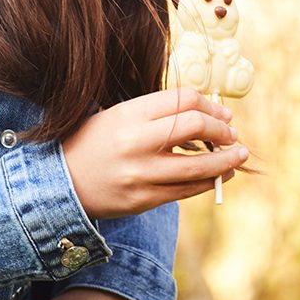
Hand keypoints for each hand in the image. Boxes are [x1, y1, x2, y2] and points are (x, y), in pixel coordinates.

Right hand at [62, 87, 247, 218]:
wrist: (60, 183)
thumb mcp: (120, 116)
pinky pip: (186, 191)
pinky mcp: (143, 200)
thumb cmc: (94, 142)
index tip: (223, 112)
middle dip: (222, 129)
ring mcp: (140, 174)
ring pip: (198, 166)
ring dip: (226, 160)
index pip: (184, 99)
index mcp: (130, 114)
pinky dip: (209, 181)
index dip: (211, 104)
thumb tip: (208, 115)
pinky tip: (219, 175)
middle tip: (233, 133)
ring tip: (238, 155)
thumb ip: (159, 114)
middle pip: (195, 126)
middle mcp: (136, 142)